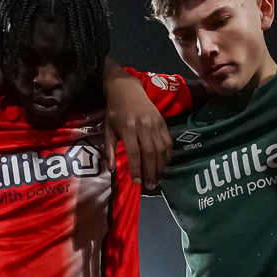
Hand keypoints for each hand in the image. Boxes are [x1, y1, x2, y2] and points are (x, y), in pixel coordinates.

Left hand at [102, 64, 171, 187]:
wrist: (127, 89)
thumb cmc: (115, 111)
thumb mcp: (108, 128)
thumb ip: (109, 149)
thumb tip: (111, 169)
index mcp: (128, 128)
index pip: (135, 153)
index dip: (137, 169)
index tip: (137, 182)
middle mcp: (143, 126)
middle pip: (150, 153)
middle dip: (151, 172)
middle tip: (150, 186)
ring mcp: (155, 124)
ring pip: (161, 149)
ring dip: (160, 167)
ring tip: (157, 179)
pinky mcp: (163, 123)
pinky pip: (168, 142)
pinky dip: (167, 155)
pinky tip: (164, 165)